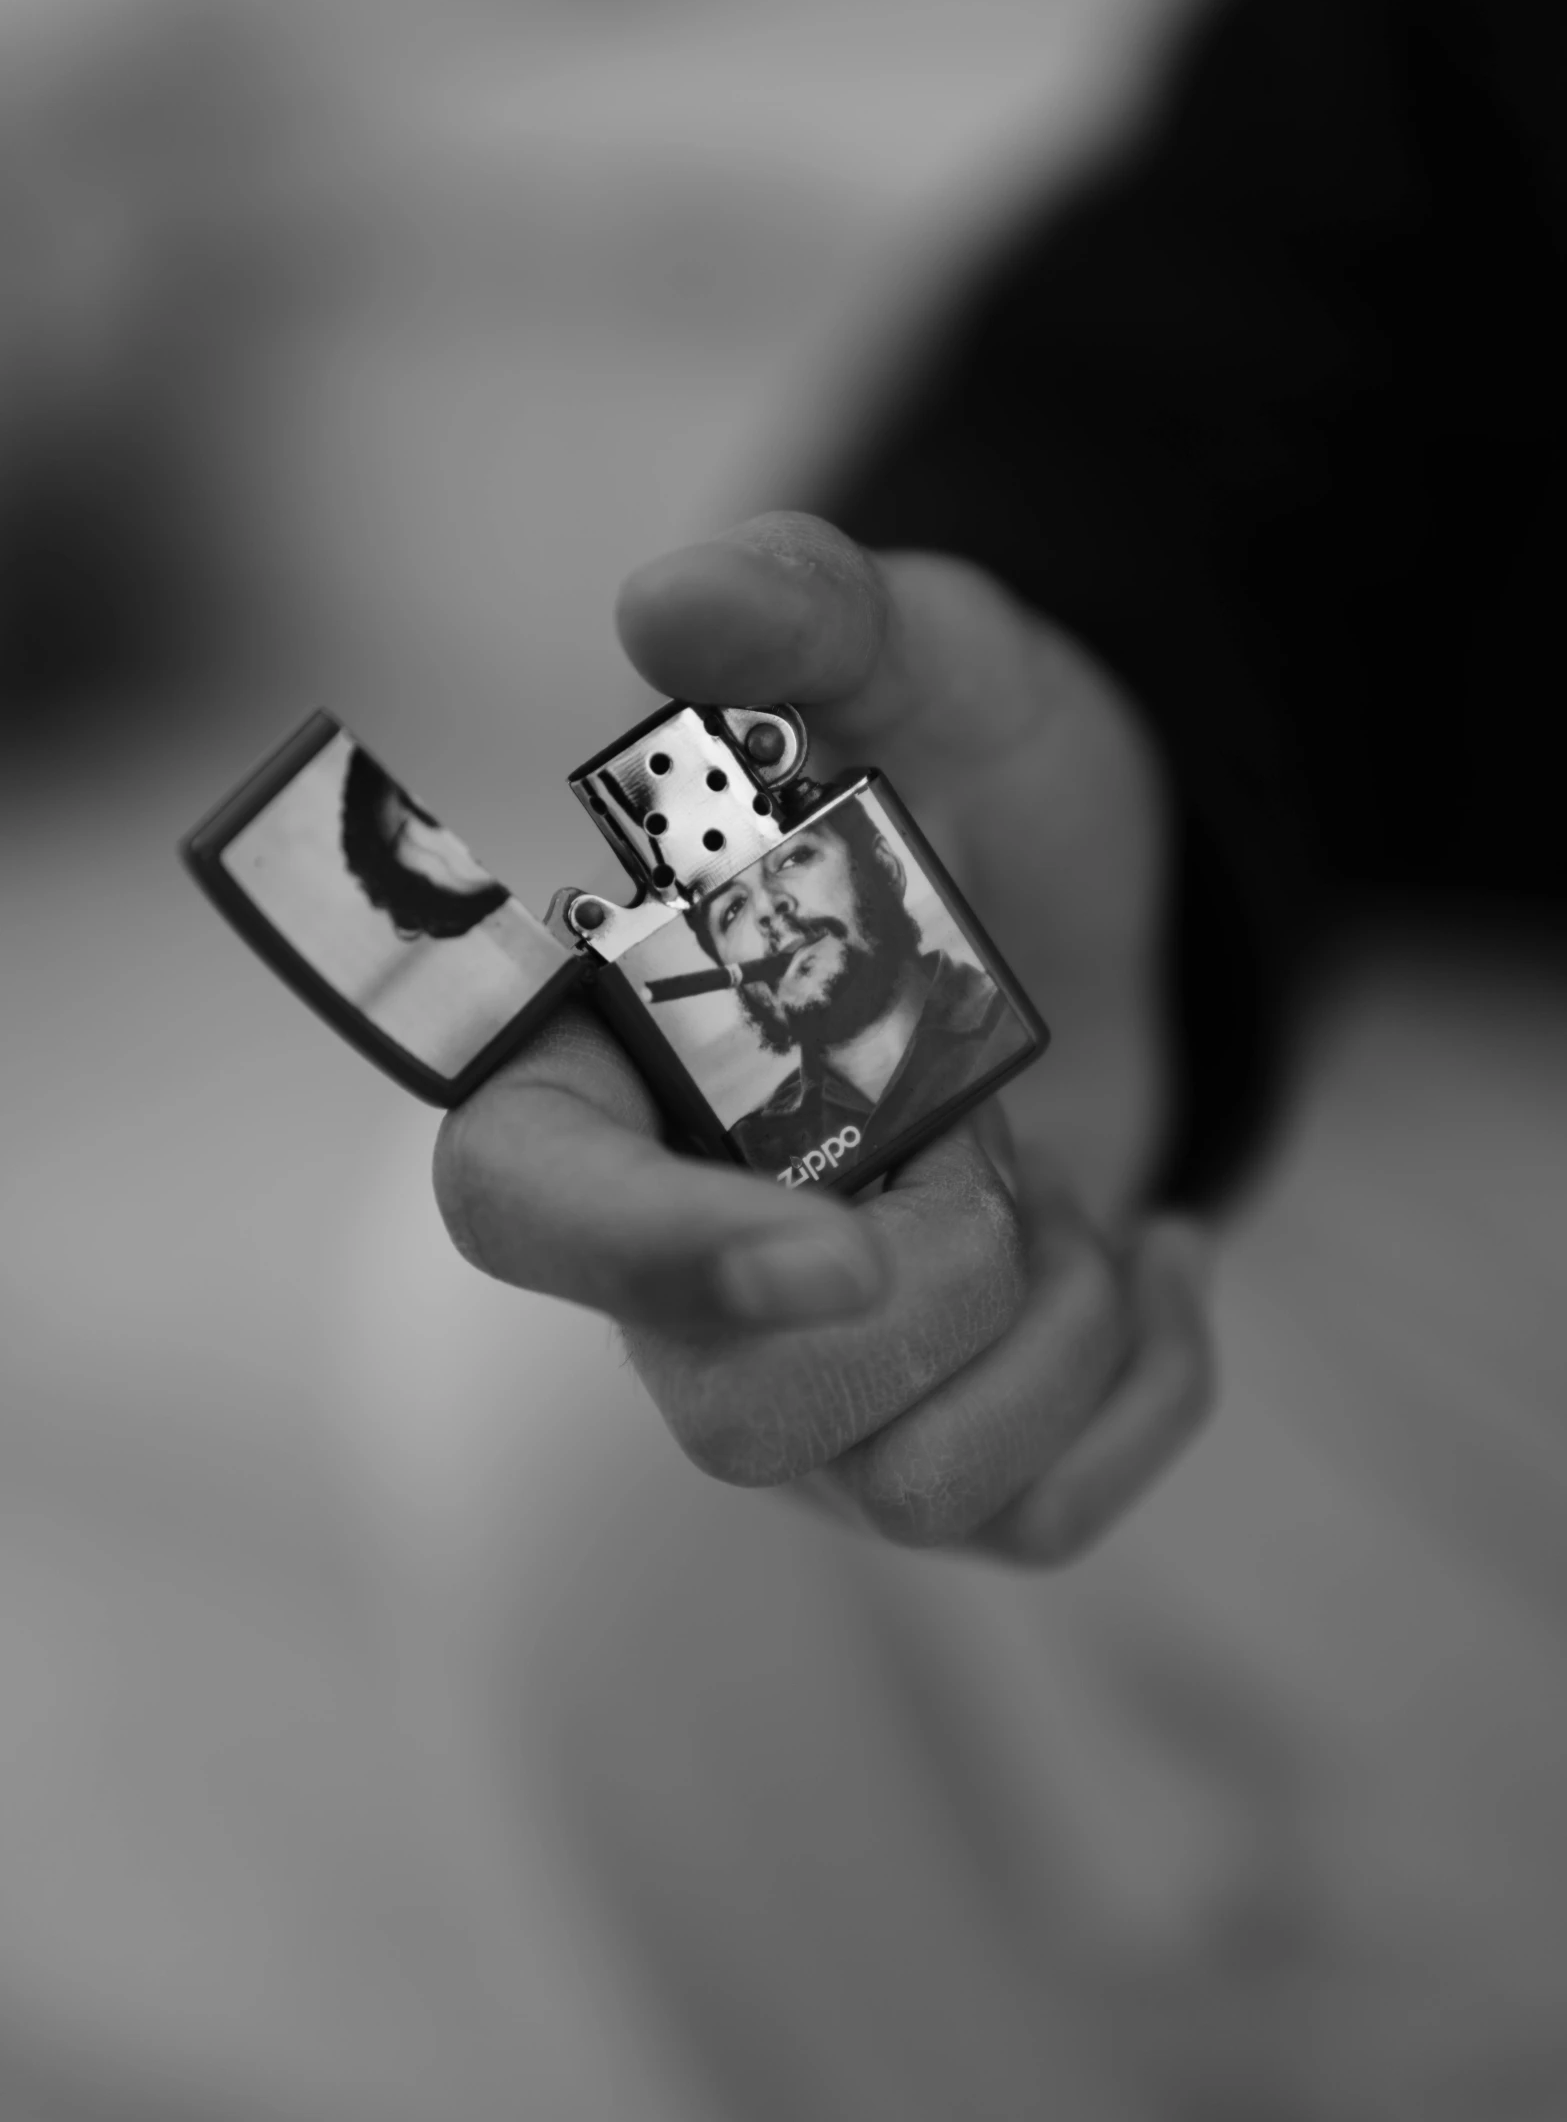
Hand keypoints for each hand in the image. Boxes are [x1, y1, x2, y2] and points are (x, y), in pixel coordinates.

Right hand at [433, 514, 1213, 1561]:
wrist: (1109, 908)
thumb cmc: (972, 784)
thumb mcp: (923, 660)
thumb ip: (809, 615)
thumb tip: (671, 602)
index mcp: (613, 1073)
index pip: (529, 1212)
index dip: (656, 1250)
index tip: (839, 1230)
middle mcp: (676, 1258)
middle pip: (737, 1414)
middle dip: (940, 1279)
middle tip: (993, 1125)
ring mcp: (803, 1370)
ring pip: (904, 1489)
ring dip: (1055, 1331)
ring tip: (1064, 1189)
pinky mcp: (929, 1437)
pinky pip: (1033, 1518)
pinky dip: (1145, 1387)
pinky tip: (1154, 1258)